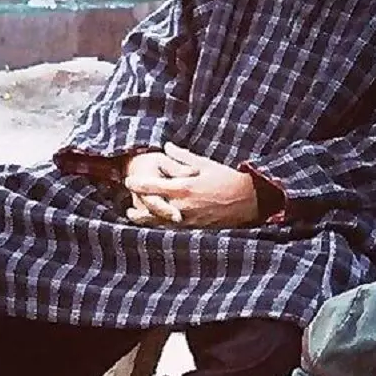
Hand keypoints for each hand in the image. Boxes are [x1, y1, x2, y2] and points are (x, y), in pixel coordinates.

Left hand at [125, 143, 258, 227]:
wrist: (248, 200)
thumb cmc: (226, 178)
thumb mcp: (204, 163)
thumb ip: (182, 156)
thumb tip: (166, 146)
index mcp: (184, 188)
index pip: (154, 187)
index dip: (138, 185)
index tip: (128, 182)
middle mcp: (183, 206)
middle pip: (153, 208)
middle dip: (139, 206)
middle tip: (127, 205)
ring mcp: (189, 220)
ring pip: (161, 222)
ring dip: (146, 219)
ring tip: (134, 216)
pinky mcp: (195, 228)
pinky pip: (173, 228)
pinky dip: (161, 225)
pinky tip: (155, 223)